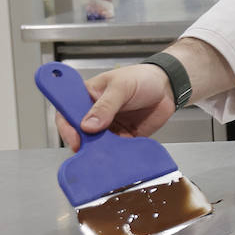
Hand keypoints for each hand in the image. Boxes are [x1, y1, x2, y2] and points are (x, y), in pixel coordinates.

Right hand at [54, 64, 176, 152]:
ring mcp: (108, 127)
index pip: (67, 113)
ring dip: (99, 152)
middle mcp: (94, 114)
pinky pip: (116, 150)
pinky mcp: (123, 137)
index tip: (75, 138)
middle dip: (83, 144)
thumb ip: (106, 105)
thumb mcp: (122, 87)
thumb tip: (88, 125)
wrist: (168, 86)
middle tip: (90, 150)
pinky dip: (116, 155)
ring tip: (106, 156)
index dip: (67, 128)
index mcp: (86, 97)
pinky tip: (120, 157)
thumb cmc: (142, 78)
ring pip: (96, 145)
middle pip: (79, 134)